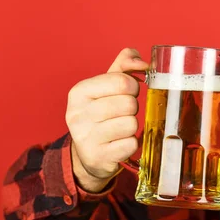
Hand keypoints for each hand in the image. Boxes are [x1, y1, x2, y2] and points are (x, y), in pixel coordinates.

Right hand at [65, 48, 148, 192]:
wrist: (88, 154)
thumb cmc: (102, 114)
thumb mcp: (106, 87)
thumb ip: (124, 66)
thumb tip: (143, 61)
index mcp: (79, 92)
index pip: (122, 81)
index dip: (132, 86)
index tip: (127, 92)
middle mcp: (77, 114)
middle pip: (128, 103)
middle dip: (132, 108)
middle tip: (123, 113)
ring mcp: (85, 138)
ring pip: (131, 124)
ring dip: (132, 126)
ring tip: (120, 128)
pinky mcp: (98, 157)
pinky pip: (131, 145)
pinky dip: (132, 144)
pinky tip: (119, 143)